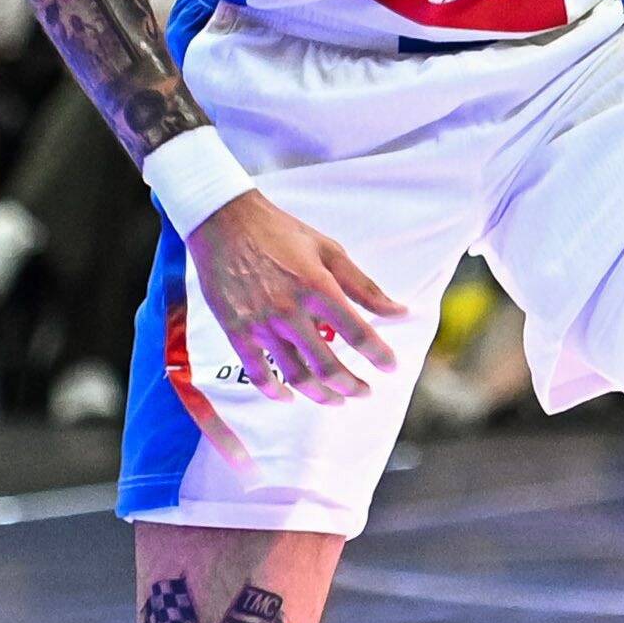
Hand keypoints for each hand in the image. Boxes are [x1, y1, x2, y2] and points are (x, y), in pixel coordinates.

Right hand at [186, 191, 407, 403]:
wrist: (224, 222)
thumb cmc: (281, 232)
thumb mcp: (329, 251)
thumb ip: (364, 287)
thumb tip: (400, 311)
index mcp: (318, 288)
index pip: (358, 334)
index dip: (379, 356)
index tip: (391, 367)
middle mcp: (291, 311)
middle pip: (329, 367)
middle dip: (352, 387)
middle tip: (364, 392)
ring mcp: (262, 325)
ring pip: (297, 376)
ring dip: (322, 396)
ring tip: (337, 400)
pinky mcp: (237, 332)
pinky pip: (258, 373)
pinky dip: (275, 392)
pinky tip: (289, 397)